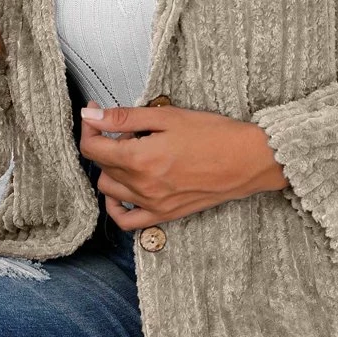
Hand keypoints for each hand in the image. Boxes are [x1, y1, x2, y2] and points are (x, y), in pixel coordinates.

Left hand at [78, 99, 287, 230]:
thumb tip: (90, 115)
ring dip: (111, 170)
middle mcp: (142, 186)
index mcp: (139, 159)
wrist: (248, 160)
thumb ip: (124, 118)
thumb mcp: (166, 117)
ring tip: (131, 154)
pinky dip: (117, 208)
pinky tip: (123, 190)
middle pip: (101, 167)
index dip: (89, 127)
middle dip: (104, 143)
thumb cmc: (213, 134)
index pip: (92, 147)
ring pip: (109, 191)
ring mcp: (152, 205)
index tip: (96, 114)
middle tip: (123, 128)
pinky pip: (127, 221)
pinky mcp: (164, 215)